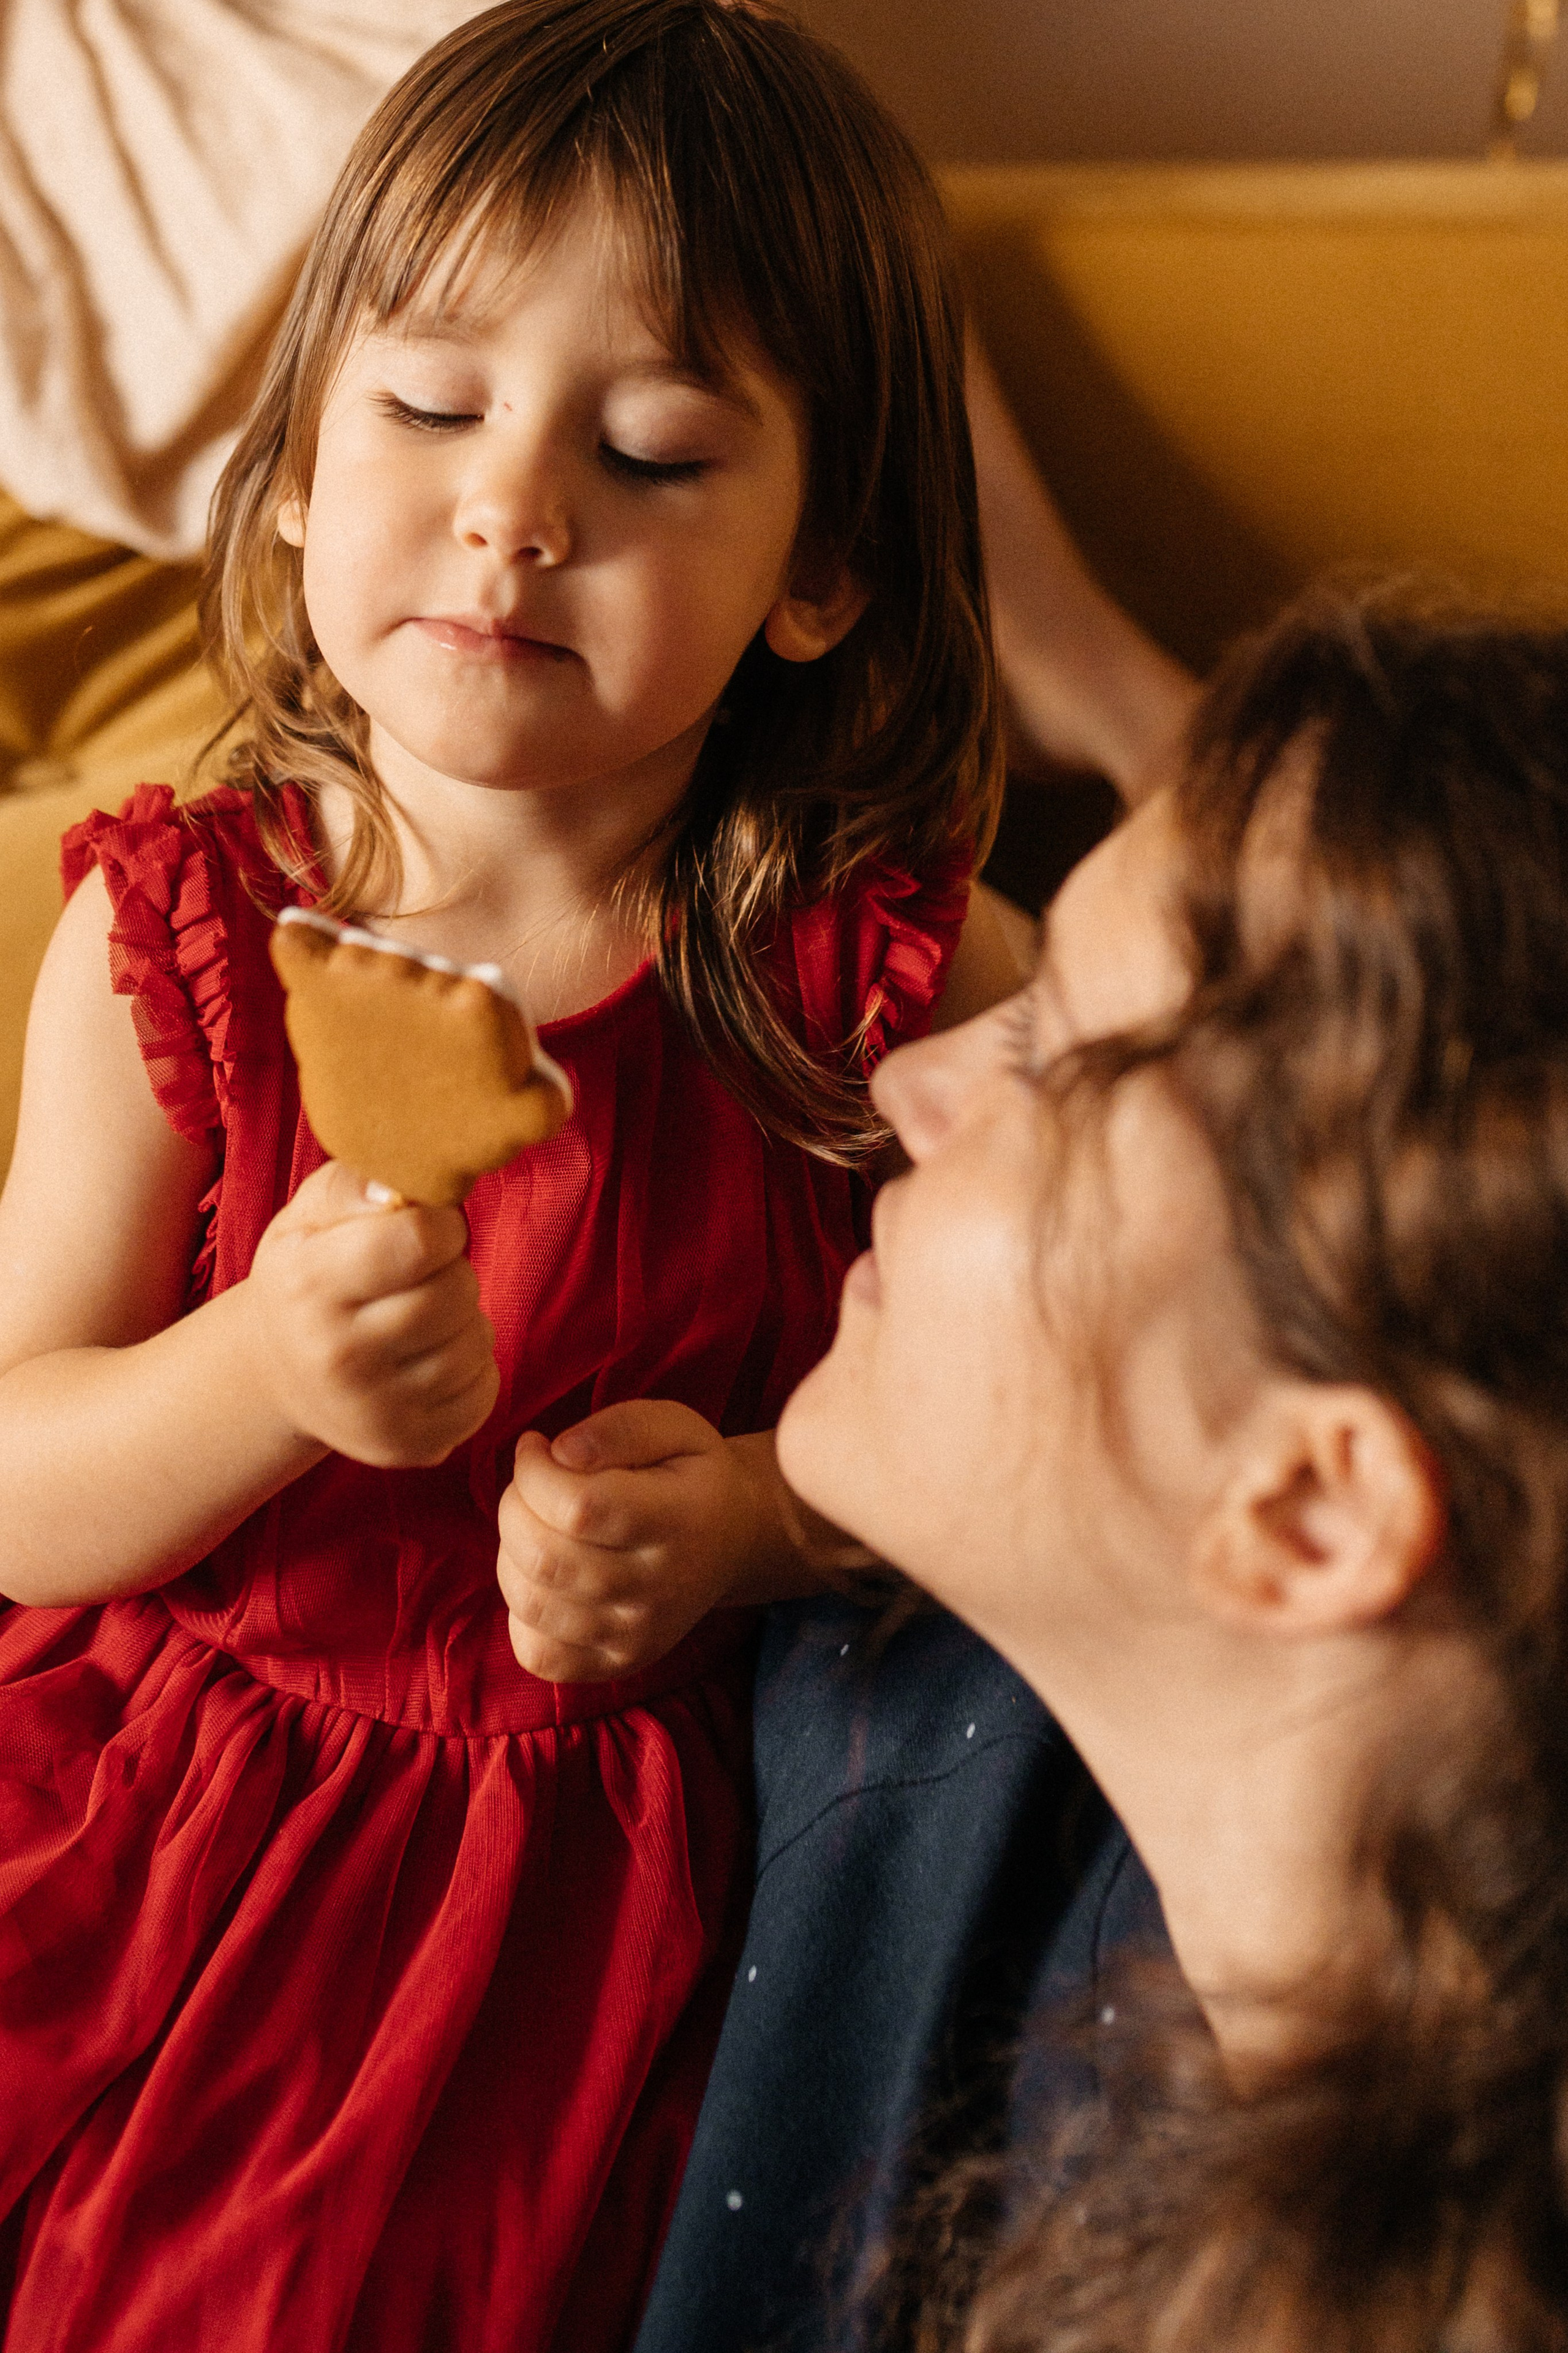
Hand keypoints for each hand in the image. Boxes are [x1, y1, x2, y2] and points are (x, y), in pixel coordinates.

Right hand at [242, 1162, 497, 1466]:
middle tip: (423, 1276)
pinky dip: (473, 1368)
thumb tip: (401, 1191)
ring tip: (424, 1318)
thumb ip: (355, 1183)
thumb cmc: (308, 1276)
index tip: (428, 1229)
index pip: (419, 1241)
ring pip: (476, 1343)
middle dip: (453, 1272)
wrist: (278, 1373)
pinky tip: (431, 1357)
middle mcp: (337, 1355)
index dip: (441, 1226)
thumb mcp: (309, 1216)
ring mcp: (373, 1410)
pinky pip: (484, 1391)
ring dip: (465, 1320)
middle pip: (455, 1293)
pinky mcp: (407, 1446)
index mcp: (309, 1284)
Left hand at [497, 1400, 783, 1682]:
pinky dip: (521, 1613)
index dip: (534, 1473)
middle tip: (531, 1483)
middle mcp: (660, 1588)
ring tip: (536, 1525)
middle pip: (546, 1557)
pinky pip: (540, 1655)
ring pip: (532, 1604)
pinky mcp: (618, 1663)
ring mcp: (638, 1635)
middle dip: (515, 1506)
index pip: (578, 1507)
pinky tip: (544, 1577)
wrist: (732, 1540)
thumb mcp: (674, 1427)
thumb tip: (560, 1452)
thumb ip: (620, 1429)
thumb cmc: (691, 1474)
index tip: (536, 1447)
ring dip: (512, 1553)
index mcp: (678, 1520)